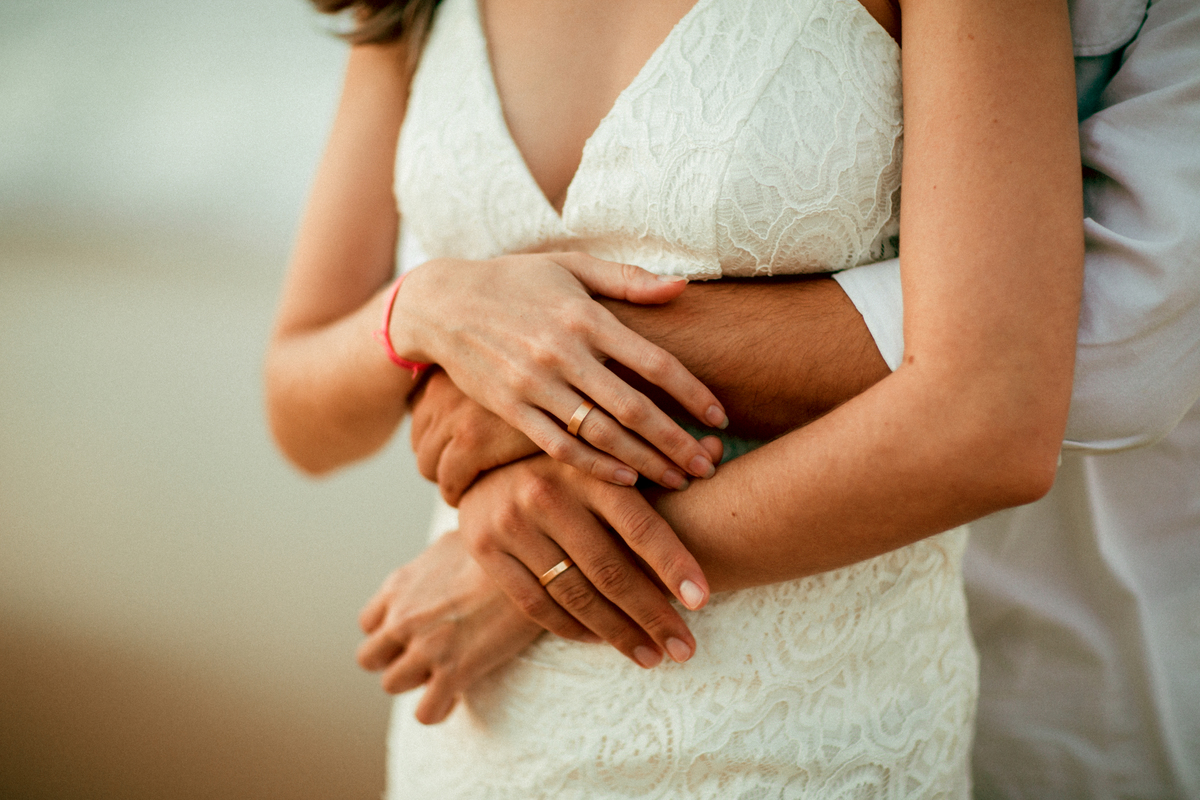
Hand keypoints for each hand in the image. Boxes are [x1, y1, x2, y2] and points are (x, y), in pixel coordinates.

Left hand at [356, 531, 579, 723]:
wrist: (533, 564)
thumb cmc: (501, 544)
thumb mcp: (455, 539)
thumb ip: (435, 558)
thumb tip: (443, 555)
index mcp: (399, 586)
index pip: (367, 623)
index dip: (389, 631)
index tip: (415, 632)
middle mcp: (403, 618)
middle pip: (370, 658)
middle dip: (395, 659)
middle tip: (427, 656)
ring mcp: (425, 647)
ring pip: (392, 684)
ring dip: (417, 683)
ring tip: (446, 673)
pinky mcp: (453, 672)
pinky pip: (426, 712)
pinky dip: (438, 709)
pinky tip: (458, 695)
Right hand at [393, 252, 727, 488]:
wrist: (440, 304)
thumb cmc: (515, 281)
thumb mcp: (570, 267)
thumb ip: (627, 280)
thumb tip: (683, 288)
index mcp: (585, 316)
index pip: (653, 362)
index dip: (691, 393)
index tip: (719, 418)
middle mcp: (562, 353)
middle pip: (633, 409)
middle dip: (677, 442)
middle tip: (709, 465)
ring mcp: (534, 385)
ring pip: (601, 435)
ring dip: (645, 462)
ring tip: (679, 480)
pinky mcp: (510, 409)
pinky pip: (559, 446)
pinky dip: (595, 467)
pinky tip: (628, 481)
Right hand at [456, 444, 720, 668]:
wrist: (485, 462)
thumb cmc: (570, 465)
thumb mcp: (607, 457)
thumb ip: (659, 461)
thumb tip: (720, 450)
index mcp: (589, 470)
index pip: (640, 526)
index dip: (674, 565)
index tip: (703, 602)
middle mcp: (546, 493)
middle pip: (610, 571)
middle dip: (653, 616)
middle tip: (685, 649)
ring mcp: (511, 523)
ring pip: (575, 595)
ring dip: (618, 633)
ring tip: (652, 656)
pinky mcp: (485, 550)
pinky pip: (536, 605)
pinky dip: (573, 628)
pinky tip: (602, 641)